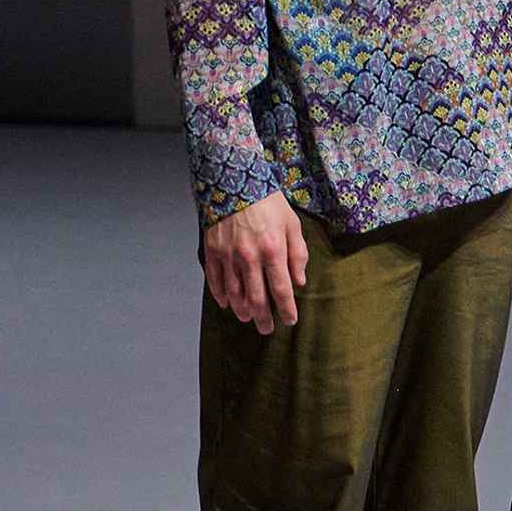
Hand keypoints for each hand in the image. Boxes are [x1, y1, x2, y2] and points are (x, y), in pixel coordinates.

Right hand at [202, 195, 308, 333]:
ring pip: (234, 293)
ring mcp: (228, 256)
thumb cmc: (268, 202)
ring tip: (248, 318)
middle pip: (256, 298)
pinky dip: (220, 295)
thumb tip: (299, 282)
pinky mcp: (212, 251)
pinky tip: (226, 304)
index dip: (286, 309)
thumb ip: (298, 255)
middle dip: (263, 317)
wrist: (235, 181)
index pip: (281, 290)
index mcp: (273, 250)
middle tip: (266, 329)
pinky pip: (215, 280)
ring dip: (242, 310)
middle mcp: (249, 258)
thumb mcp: (292, 224)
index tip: (290, 321)